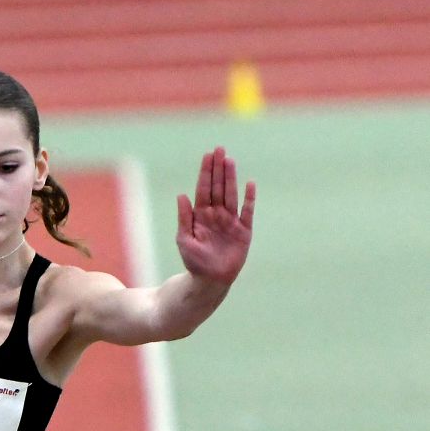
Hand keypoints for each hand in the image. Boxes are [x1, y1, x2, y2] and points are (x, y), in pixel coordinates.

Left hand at [176, 148, 254, 282]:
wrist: (210, 281)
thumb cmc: (194, 262)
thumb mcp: (184, 240)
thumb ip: (184, 218)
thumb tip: (181, 194)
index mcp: (201, 215)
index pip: (204, 189)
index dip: (206, 172)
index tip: (207, 155)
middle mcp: (216, 214)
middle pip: (218, 187)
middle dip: (218, 168)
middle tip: (219, 149)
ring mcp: (230, 221)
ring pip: (231, 194)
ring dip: (231, 178)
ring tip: (229, 160)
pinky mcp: (243, 231)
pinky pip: (247, 211)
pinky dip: (249, 199)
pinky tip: (249, 184)